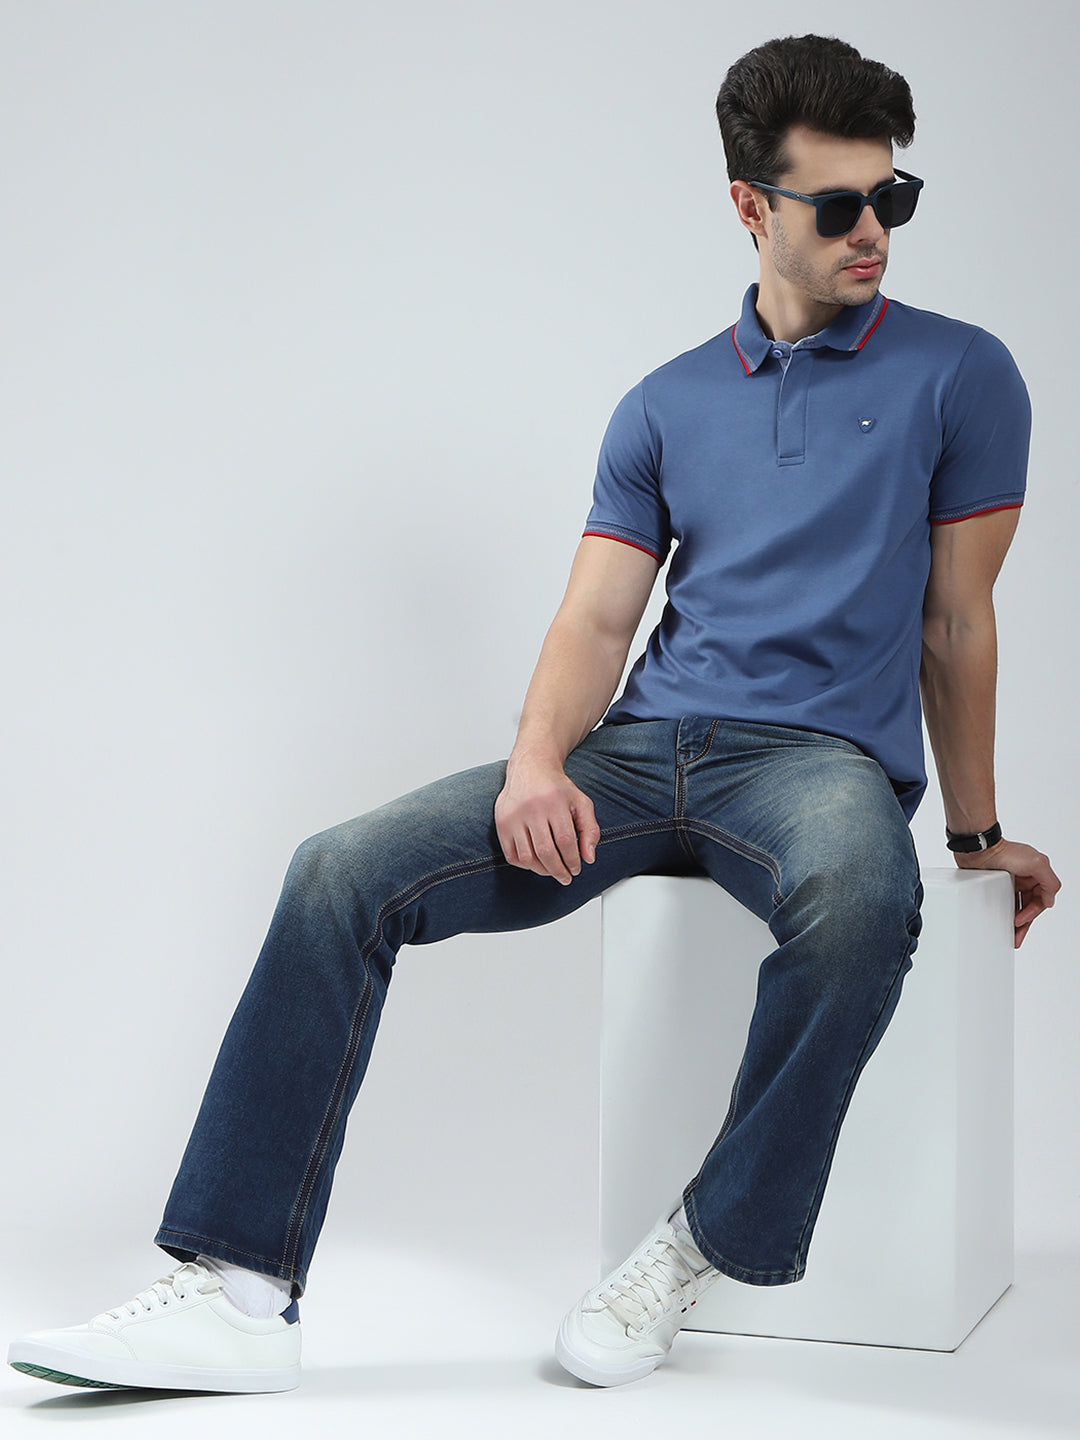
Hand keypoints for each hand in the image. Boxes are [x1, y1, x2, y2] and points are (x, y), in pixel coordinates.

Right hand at [494, 756, 599, 884]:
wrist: (530, 768)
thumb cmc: (557, 788)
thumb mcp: (581, 802)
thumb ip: (590, 829)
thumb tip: (589, 858)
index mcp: (554, 801)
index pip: (566, 841)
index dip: (573, 860)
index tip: (576, 869)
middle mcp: (532, 808)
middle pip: (546, 851)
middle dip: (558, 870)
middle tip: (565, 877)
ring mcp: (513, 816)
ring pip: (527, 856)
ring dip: (542, 870)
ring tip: (551, 871)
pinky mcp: (501, 823)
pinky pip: (511, 855)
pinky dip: (525, 865)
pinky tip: (536, 863)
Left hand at [953, 838, 1060, 947]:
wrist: (979, 850)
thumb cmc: (1004, 852)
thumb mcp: (1036, 863)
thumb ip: (1050, 882)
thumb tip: (1049, 901)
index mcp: (1037, 874)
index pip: (1040, 900)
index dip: (1032, 913)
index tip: (1021, 920)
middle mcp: (1025, 878)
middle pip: (1029, 906)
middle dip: (1024, 922)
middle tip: (1017, 937)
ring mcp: (1010, 881)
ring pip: (1016, 906)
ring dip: (1015, 920)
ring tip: (1011, 935)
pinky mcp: (996, 883)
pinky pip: (1002, 902)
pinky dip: (1003, 912)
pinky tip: (1001, 921)